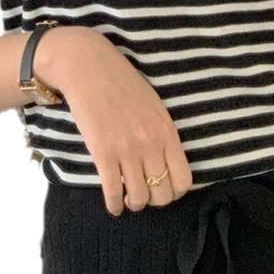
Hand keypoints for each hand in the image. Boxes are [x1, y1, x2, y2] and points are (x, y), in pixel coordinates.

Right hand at [43, 27, 192, 215]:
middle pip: (162, 194)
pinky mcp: (102, 153)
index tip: (165, 189)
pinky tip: (113, 205)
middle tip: (145, 195)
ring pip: (138, 198)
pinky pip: (113, 192)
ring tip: (128, 199)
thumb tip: (165, 162)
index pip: (183, 179)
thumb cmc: (122, 83)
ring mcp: (126, 150)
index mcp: (167, 131)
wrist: (89, 68)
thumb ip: (162, 133)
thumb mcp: (154, 106)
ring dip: (134, 204)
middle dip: (155, 201)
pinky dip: (114, 205)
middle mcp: (151, 144)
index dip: (175, 192)